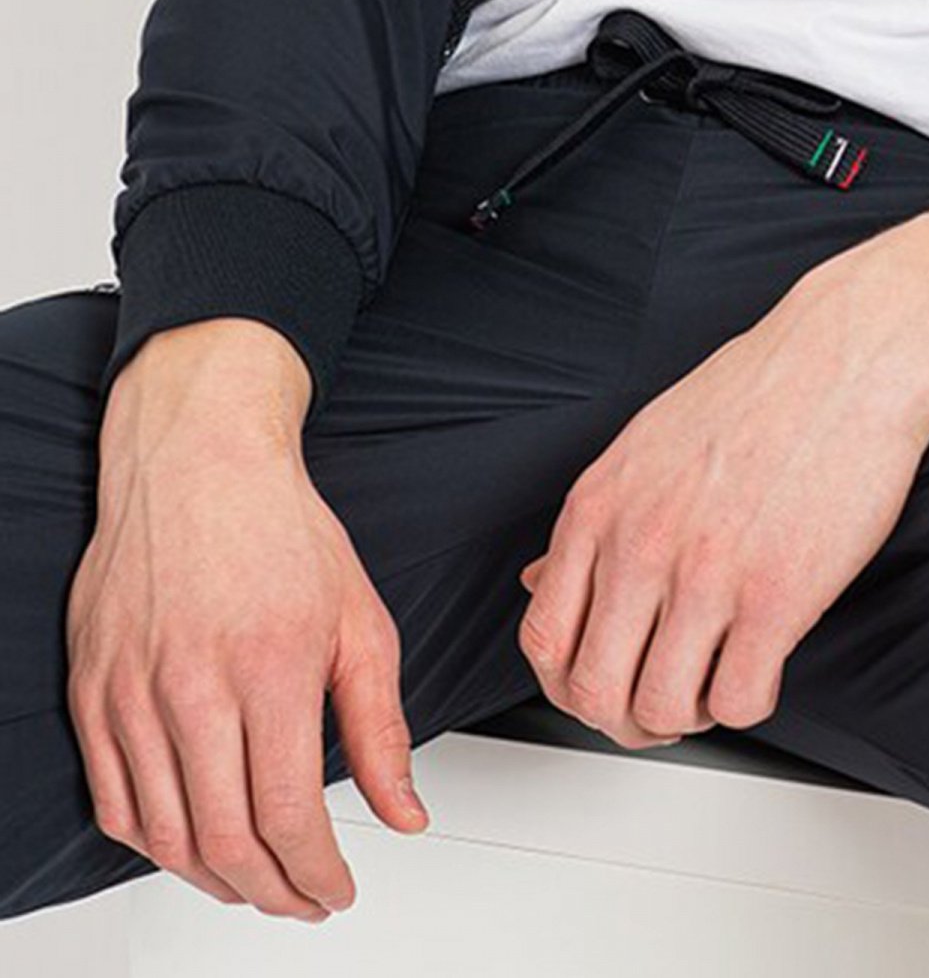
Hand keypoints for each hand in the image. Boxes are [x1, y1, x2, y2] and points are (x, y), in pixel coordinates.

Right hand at [69, 401, 428, 919]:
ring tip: (256, 882)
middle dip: (272, 893)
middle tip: (303, 900)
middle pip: (225, 841)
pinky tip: (193, 845)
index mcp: (269, 665)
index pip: (288, 815)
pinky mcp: (92, 692)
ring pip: (165, 835)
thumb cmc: (279, 528)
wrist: (197, 458)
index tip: (338, 888)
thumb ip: (379, 725)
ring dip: (215, 880)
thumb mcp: (360, 619)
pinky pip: (114, 803)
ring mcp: (132, 692)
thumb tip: (405, 814)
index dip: (316, 873)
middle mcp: (192, 685)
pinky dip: (155, 844)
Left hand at [513, 270, 928, 748]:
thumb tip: (540, 581)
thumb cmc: (762, 390)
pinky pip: (739, 701)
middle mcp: (642, 542)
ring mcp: (706, 574)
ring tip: (716, 681)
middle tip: (663, 702)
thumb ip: (596, 520)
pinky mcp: (777, 596)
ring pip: (661, 709)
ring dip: (689, 716)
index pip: (544, 639)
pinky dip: (748, 702)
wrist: (852, 354)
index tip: (608, 682)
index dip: (571, 684)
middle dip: (627, 718)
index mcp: (601, 504)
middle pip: (593, 691)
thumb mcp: (647, 442)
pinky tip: (763, 664)